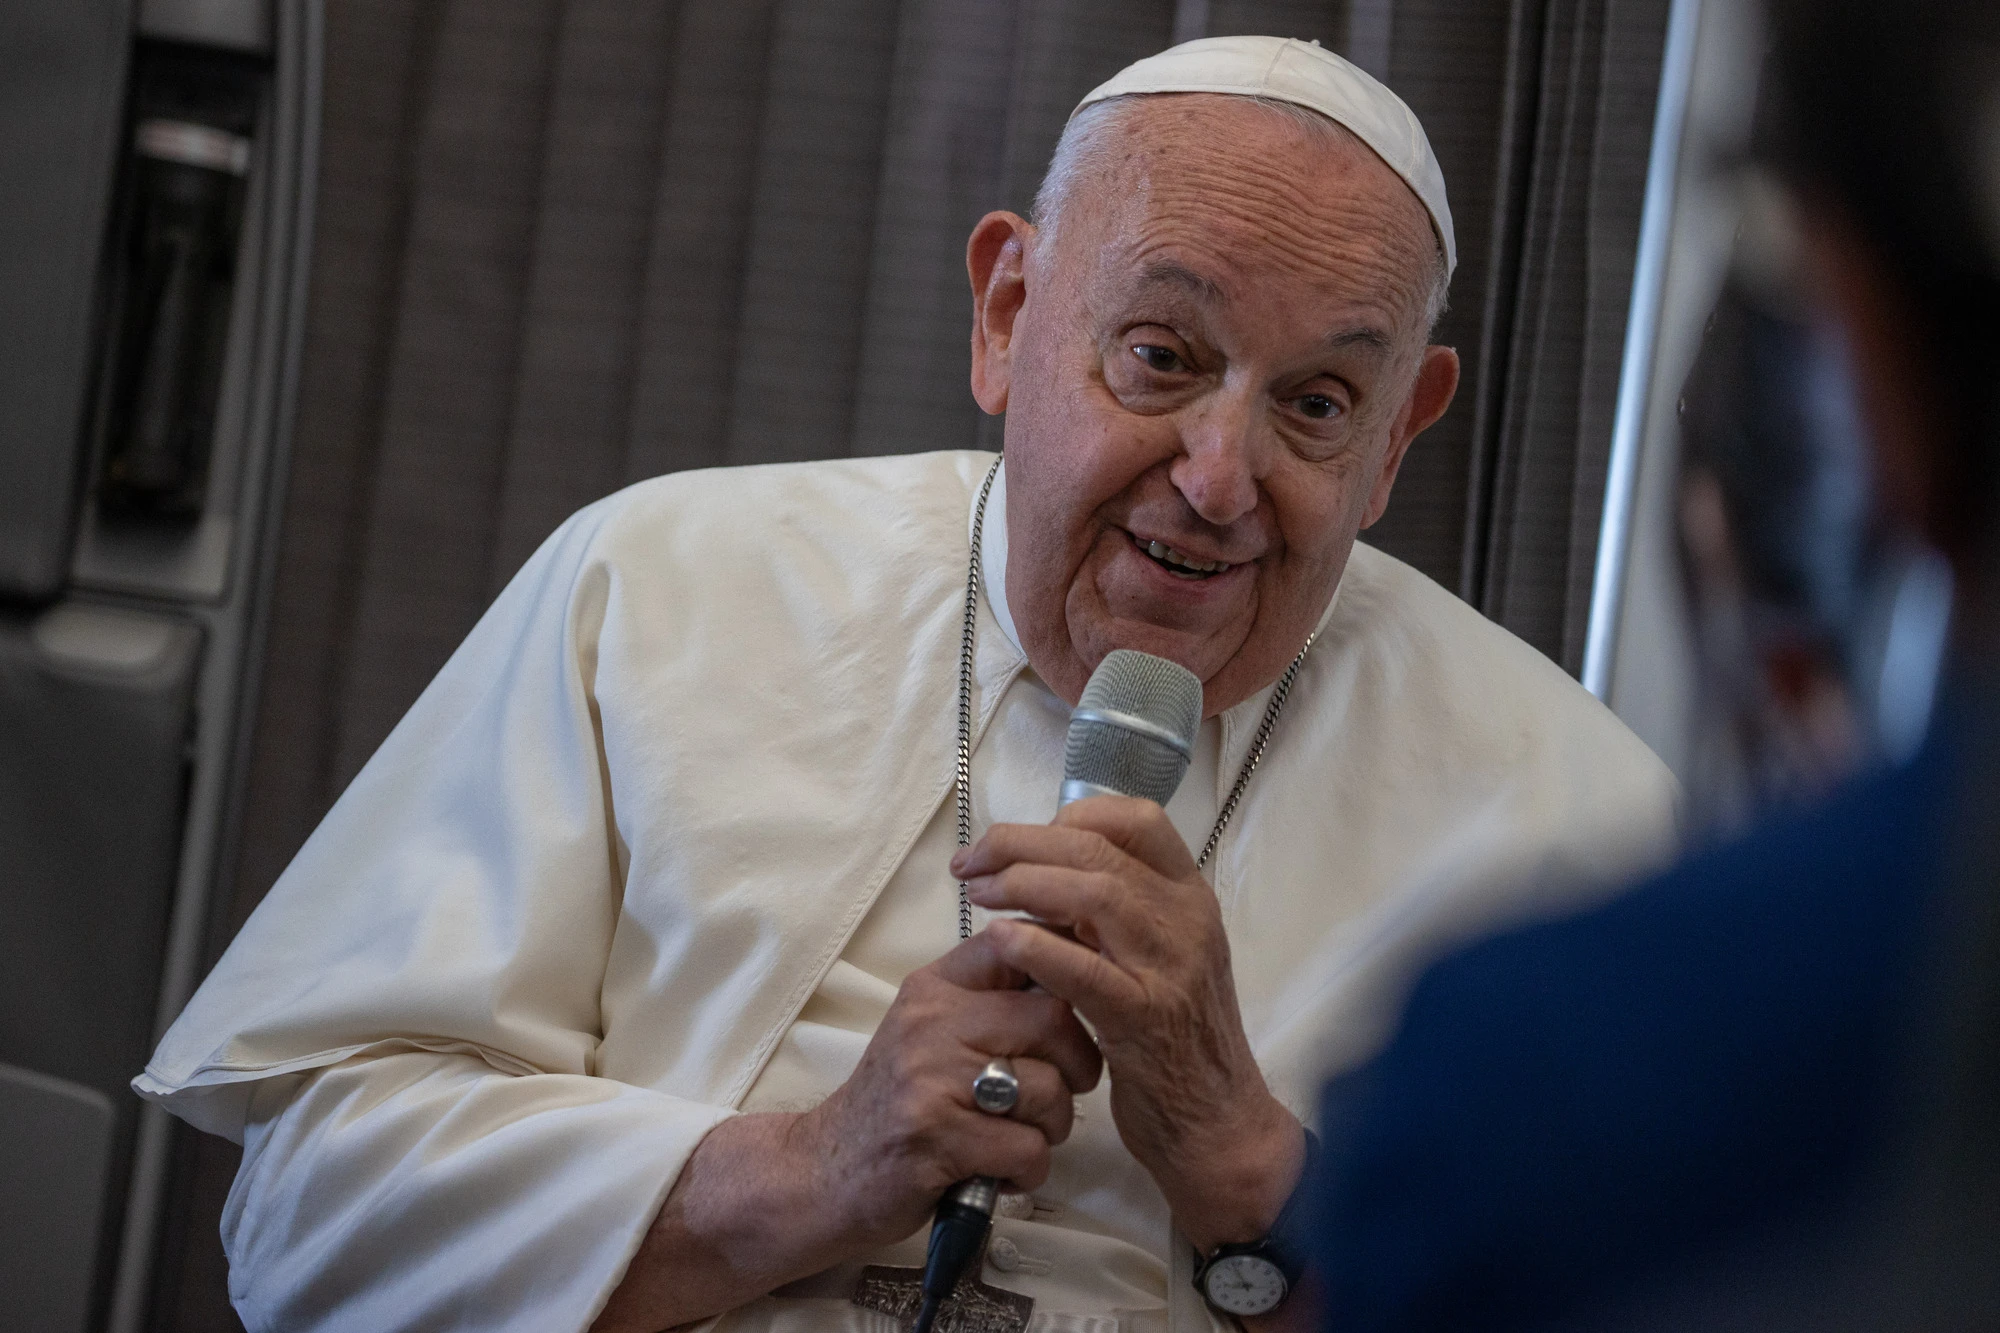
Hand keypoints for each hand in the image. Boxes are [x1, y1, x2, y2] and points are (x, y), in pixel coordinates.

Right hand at [794, 930, 1103, 1246]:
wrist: (826, 1173)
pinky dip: (1028, 1172)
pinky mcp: (937, 1141)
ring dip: (1052, 1128)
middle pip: (1053, 1018)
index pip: (1017, 946)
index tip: (1069, 1014)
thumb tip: (1074, 975)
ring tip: (1017, 1137)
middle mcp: (931, 1023)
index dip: (1064, 973)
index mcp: (935, 988)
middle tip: (1060, 1092)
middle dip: (1078, 1064)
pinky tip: (998, 1172)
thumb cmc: (897, 1104)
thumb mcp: (930, 1031)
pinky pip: (1028, 1150)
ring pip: (1049, 1090)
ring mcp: (931, 1081)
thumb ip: (989, 1002)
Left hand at [951, 796, 1304, 1250]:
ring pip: (1095, 895)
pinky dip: (1036, 947)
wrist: (1218, 1123)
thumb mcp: (1159, 959)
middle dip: (1023, 844)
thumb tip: (1045, 872)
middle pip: (1099, 850)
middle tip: (971, 863)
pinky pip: (1084, 969)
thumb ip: (1117, 915)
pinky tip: (999, 942)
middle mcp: (1186, 921)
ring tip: (977, 894)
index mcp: (1190, 897)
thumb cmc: (1177, 1039)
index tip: (1025, 840)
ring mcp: (1170, 968)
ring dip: (1023, 884)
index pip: (1138, 819)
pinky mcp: (1144, 1019)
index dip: (1072, 815)